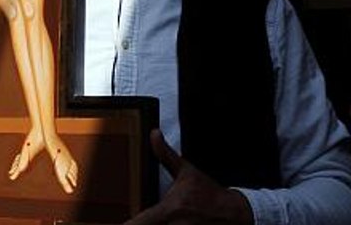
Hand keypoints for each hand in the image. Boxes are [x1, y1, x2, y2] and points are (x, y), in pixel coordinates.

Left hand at [124, 130, 252, 224]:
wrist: (234, 213)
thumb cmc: (209, 194)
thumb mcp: (187, 172)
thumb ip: (166, 156)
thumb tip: (154, 134)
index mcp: (169, 210)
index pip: (140, 222)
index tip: (116, 223)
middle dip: (137, 224)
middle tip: (129, 220)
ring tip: (145, 219)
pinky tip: (159, 221)